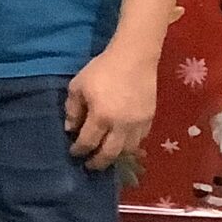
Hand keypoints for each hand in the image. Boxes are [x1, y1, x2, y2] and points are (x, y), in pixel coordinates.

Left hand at [65, 45, 155, 172]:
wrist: (134, 57)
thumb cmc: (102, 69)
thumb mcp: (78, 86)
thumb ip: (73, 109)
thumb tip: (71, 129)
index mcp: (101, 117)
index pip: (88, 143)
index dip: (79, 150)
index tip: (73, 152)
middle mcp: (121, 125)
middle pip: (109, 154)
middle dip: (98, 163)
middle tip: (90, 165)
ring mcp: (138, 123)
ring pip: (128, 150)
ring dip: (116, 156)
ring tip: (106, 155)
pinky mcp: (150, 118)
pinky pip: (140, 140)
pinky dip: (130, 145)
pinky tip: (122, 142)